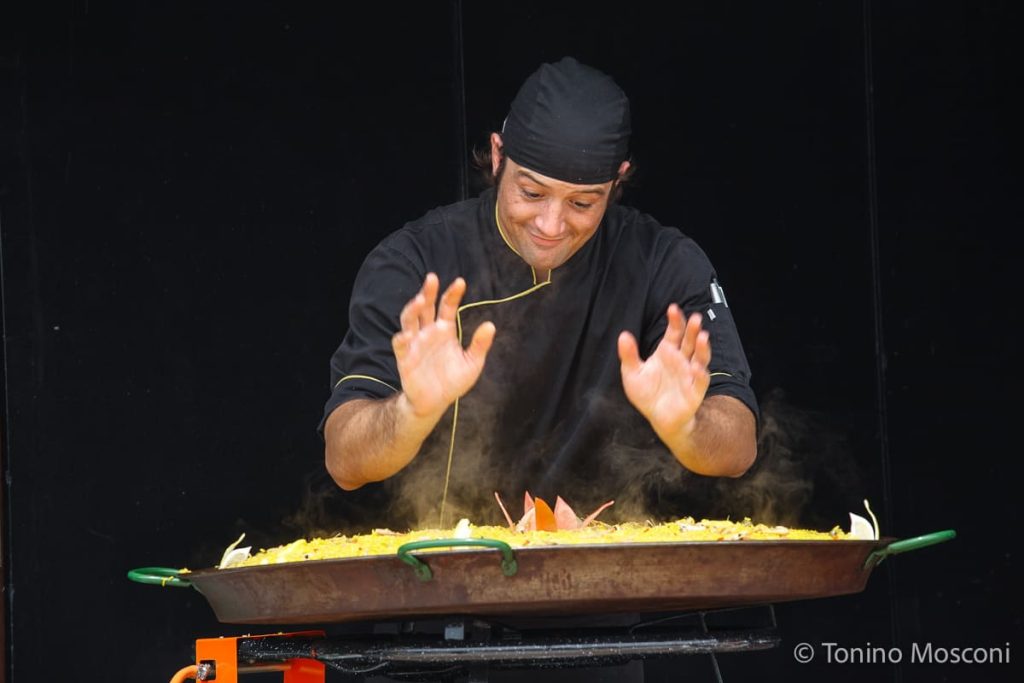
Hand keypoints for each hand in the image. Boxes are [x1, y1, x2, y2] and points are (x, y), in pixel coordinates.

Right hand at [392, 273, 494, 418]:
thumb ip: (480, 345)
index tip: (460, 282)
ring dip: (412, 309)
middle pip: (426, 306)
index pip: (447, 306)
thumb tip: (491, 324)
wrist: (435, 402)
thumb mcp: (472, 363)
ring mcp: (415, 343)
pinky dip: (402, 337)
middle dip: (427, 292)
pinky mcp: (405, 357)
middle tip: (432, 277)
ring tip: (419, 300)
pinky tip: (407, 334)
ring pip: (409, 319)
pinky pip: (400, 344)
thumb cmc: (453, 381)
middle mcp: (428, 332)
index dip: (452, 294)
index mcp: (445, 329)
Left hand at [618, 304, 710, 437]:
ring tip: (703, 336)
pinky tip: (697, 367)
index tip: (673, 308)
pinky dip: (700, 374)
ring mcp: (690, 374)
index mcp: (667, 352)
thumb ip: (628, 355)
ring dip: (702, 348)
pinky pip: (700, 381)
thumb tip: (623, 335)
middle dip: (693, 329)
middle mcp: (681, 360)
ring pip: (700, 357)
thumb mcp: (632, 373)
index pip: (674, 332)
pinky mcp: (694, 391)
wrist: (658, 418)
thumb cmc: (647, 394)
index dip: (675, 320)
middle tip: (696, 318)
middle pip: (690, 341)